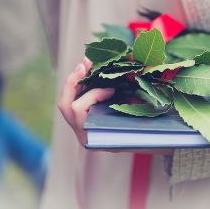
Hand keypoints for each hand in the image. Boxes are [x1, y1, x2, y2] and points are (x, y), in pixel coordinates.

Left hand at [58, 58, 173, 155]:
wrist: (144, 146)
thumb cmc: (144, 135)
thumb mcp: (140, 122)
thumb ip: (135, 103)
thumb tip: (140, 72)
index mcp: (92, 137)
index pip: (78, 109)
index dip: (93, 94)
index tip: (112, 89)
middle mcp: (83, 134)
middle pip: (65, 105)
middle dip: (73, 81)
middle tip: (85, 64)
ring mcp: (80, 128)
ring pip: (66, 101)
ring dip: (75, 80)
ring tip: (87, 63)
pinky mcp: (82, 120)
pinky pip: (73, 100)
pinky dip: (80, 85)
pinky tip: (90, 71)